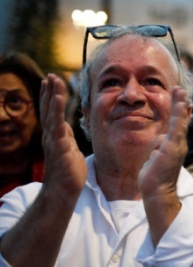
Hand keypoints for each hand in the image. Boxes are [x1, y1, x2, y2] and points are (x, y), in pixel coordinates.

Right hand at [40, 74, 85, 200]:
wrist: (63, 191)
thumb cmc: (69, 174)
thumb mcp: (70, 151)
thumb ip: (67, 138)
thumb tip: (66, 127)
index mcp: (56, 136)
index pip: (52, 113)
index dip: (51, 98)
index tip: (52, 83)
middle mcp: (51, 136)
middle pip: (48, 109)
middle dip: (49, 92)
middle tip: (50, 75)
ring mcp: (53, 140)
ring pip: (50, 113)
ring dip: (51, 95)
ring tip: (52, 80)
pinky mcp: (58, 145)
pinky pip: (57, 123)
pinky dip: (56, 109)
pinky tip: (57, 97)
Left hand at [139, 87, 190, 199]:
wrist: (157, 192)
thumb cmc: (155, 178)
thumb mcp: (154, 159)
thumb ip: (158, 148)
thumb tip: (158, 142)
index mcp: (174, 147)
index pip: (177, 126)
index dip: (178, 113)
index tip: (178, 100)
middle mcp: (179, 144)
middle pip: (180, 120)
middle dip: (180, 103)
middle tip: (180, 89)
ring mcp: (177, 145)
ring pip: (179, 120)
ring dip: (179, 104)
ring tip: (180, 91)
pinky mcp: (173, 145)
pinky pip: (177, 126)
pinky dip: (179, 113)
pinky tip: (181, 103)